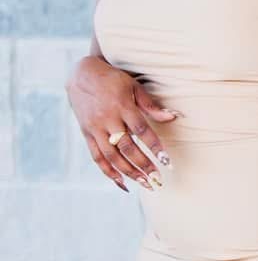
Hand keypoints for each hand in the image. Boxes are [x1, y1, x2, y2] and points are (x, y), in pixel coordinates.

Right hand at [67, 56, 177, 190]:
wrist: (81, 75)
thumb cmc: (113, 81)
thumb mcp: (134, 87)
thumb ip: (152, 105)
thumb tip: (174, 116)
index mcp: (122, 107)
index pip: (142, 131)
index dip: (155, 148)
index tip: (167, 162)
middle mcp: (107, 119)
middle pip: (126, 147)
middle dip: (143, 165)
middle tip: (158, 180)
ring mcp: (94, 128)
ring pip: (111, 156)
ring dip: (128, 172)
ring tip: (146, 184)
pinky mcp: (86, 134)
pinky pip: (96, 157)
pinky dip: (108, 172)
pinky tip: (122, 183)